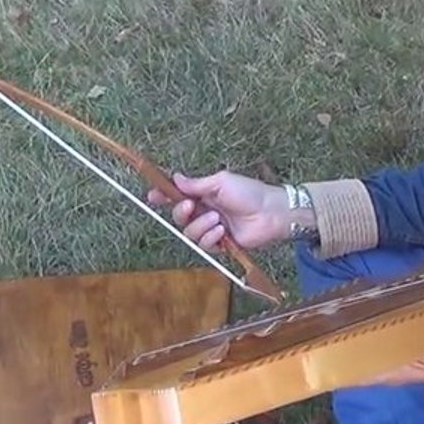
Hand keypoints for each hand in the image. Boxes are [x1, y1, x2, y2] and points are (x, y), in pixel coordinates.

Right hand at [146, 170, 297, 250]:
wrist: (271, 213)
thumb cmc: (250, 193)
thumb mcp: (221, 182)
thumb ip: (196, 184)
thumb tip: (175, 178)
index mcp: (204, 194)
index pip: (177, 195)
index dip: (163, 196)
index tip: (152, 196)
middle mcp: (205, 211)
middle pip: (178, 216)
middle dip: (181, 212)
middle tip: (191, 206)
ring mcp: (212, 228)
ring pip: (189, 232)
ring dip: (201, 225)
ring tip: (218, 219)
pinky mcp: (220, 243)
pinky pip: (204, 245)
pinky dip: (211, 238)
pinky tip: (223, 231)